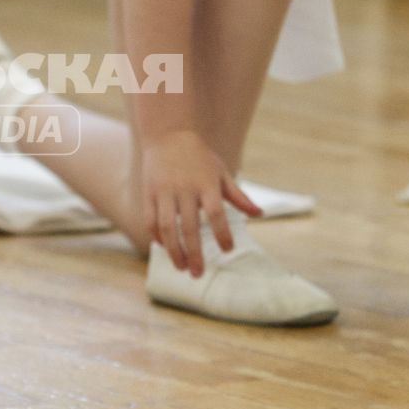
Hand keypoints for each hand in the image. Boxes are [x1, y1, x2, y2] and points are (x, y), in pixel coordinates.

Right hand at [140, 129, 262, 276]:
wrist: (167, 134)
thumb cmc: (199, 157)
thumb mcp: (221, 173)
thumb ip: (239, 196)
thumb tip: (260, 214)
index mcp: (206, 184)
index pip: (216, 213)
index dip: (222, 233)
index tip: (227, 250)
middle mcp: (185, 189)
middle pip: (189, 227)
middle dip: (194, 253)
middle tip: (198, 274)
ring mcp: (164, 191)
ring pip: (166, 227)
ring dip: (173, 251)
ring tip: (181, 268)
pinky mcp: (149, 193)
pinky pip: (150, 220)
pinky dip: (156, 236)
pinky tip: (163, 247)